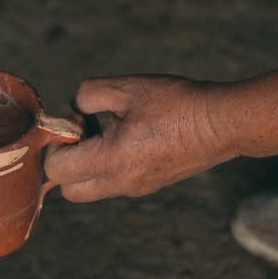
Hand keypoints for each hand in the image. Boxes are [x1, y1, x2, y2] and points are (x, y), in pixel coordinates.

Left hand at [45, 75, 235, 201]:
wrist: (221, 123)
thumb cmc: (174, 103)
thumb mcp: (125, 87)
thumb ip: (87, 95)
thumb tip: (74, 108)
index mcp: (111, 161)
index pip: (57, 169)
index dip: (55, 143)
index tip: (75, 120)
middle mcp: (121, 183)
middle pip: (69, 190)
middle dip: (66, 162)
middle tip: (84, 131)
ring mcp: (136, 188)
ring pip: (92, 188)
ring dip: (88, 164)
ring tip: (110, 129)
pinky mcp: (150, 184)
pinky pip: (114, 182)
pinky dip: (109, 164)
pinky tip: (130, 135)